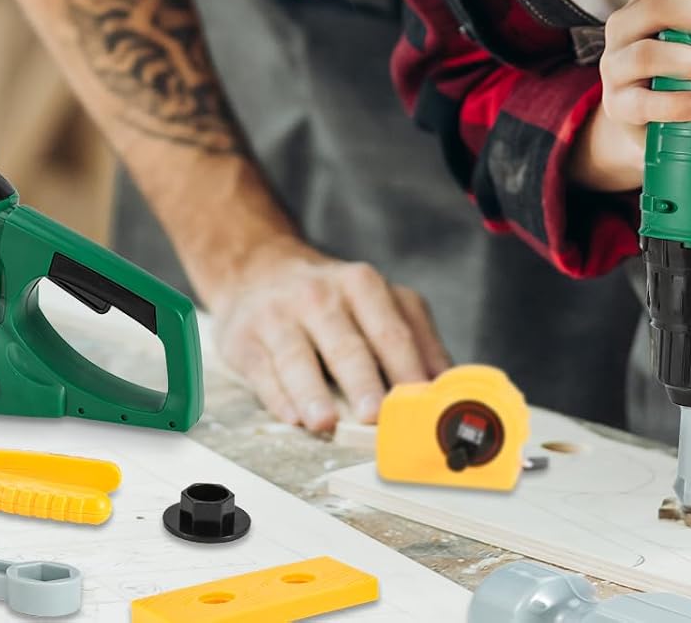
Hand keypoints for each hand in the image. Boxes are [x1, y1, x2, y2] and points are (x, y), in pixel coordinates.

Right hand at [207, 240, 450, 431]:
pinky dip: (278, 397)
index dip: (408, 368)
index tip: (422, 402)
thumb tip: (444, 388)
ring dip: (312, 392)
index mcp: (362, 285)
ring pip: (298, 357)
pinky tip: (291, 418)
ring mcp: (279, 314)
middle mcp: (320, 295)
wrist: (258, 268)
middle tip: (375, 416)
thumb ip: (411, 339)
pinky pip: (264, 370)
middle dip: (362, 381)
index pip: (392, 330)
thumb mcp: (375, 302)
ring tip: (326, 422)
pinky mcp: (245, 338)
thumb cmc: (330, 299)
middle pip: (347, 344)